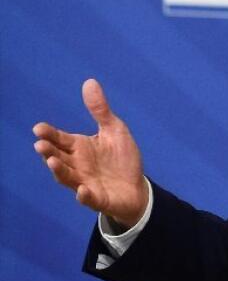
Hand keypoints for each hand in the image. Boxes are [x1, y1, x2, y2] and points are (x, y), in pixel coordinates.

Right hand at [32, 78, 148, 227]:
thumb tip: (89, 81)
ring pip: (67, 178)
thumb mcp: (114, 130)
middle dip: (48, 152)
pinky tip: (82, 190)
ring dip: (59, 171)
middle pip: (58, 157)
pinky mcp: (97, 199)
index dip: (49, 134)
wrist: (136, 188)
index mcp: (79, 148)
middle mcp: (77, 165)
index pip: (60, 139)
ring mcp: (85, 183)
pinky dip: (84, 196)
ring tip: (52, 161)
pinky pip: (88, 199)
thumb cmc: (121, 158)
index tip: (38, 128)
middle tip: (40, 144)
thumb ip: (100, 110)